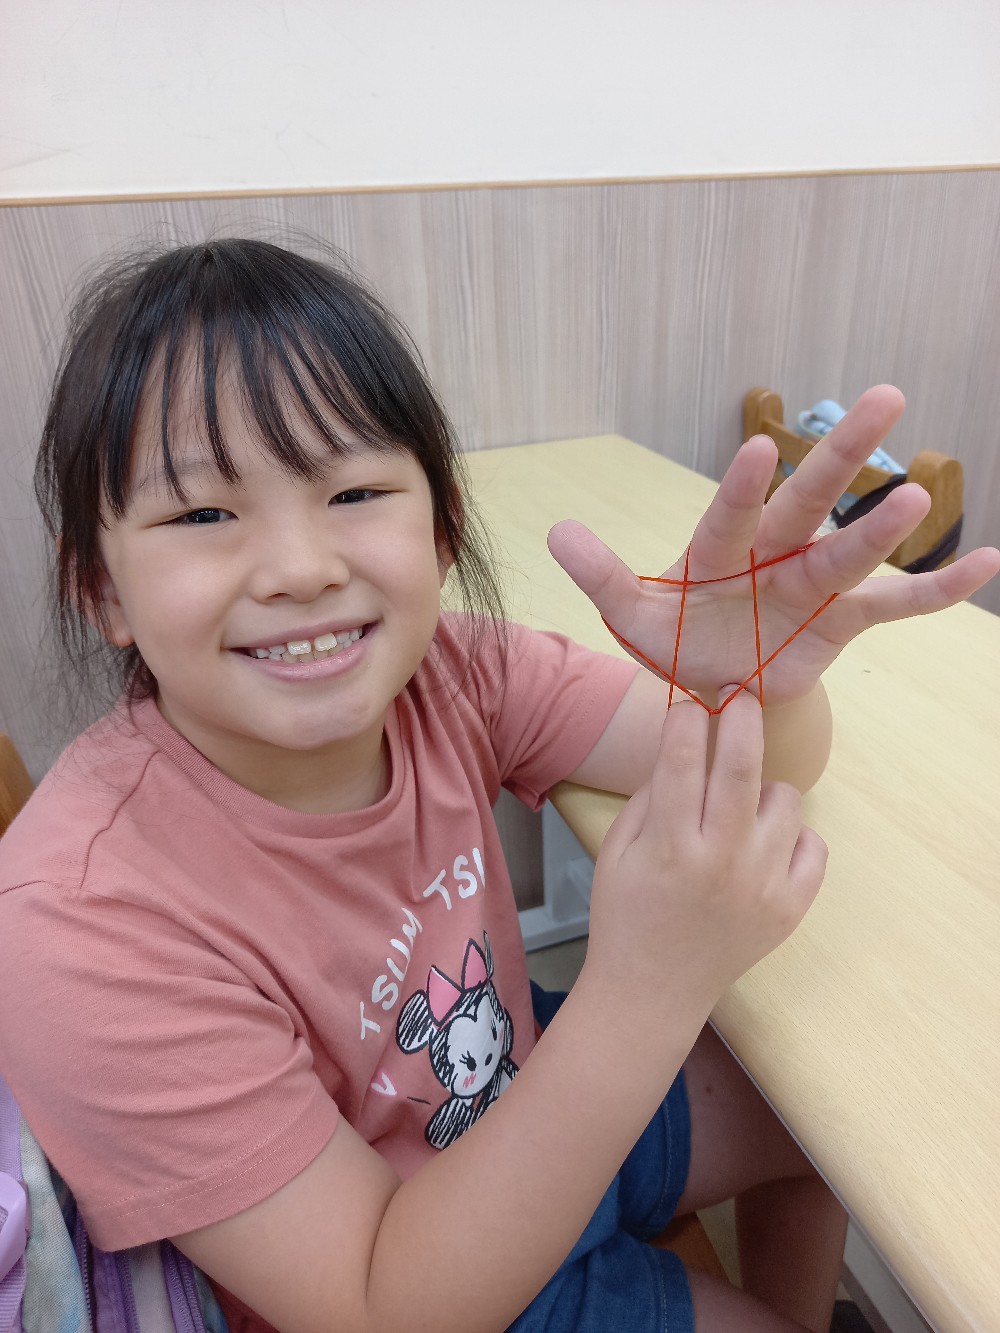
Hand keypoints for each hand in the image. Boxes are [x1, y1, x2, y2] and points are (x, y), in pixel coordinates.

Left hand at [548, 386, 999, 707]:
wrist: (713, 684)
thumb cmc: (674, 637)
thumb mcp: (631, 615)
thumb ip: (602, 576)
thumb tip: (555, 533)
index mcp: (718, 548)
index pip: (731, 513)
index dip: (741, 486)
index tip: (754, 449)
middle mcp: (773, 554)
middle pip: (807, 503)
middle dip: (839, 457)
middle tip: (885, 400)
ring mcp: (812, 585)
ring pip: (851, 554)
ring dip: (882, 530)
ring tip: (917, 496)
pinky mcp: (841, 623)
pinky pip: (893, 606)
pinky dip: (936, 590)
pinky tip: (984, 564)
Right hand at [584, 692, 826, 1019]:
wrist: (654, 990)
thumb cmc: (626, 913)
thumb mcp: (618, 850)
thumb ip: (650, 796)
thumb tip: (685, 745)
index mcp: (670, 846)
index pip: (681, 760)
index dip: (686, 719)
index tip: (690, 700)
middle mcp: (721, 861)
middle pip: (743, 767)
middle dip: (743, 719)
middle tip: (742, 695)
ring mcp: (762, 886)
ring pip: (785, 801)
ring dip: (763, 790)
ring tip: (741, 808)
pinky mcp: (791, 908)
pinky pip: (812, 845)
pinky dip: (792, 837)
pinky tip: (764, 847)